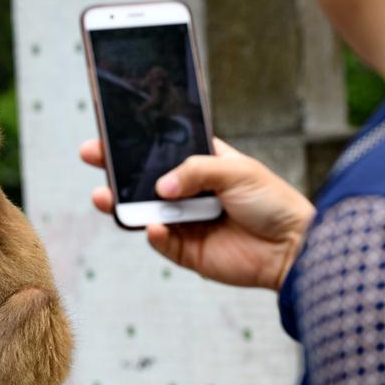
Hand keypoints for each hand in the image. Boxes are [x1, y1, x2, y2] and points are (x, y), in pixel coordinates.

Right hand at [80, 138, 315, 290]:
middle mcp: (190, 193)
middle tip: (91, 156)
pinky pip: (161, 242)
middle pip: (145, 180)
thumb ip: (195, 172)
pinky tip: (152, 226)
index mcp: (203, 166)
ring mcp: (186, 222)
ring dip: (123, 204)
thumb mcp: (236, 171)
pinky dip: (154, 235)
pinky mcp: (186, 251)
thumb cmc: (272, 202)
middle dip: (116, 170)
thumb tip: (160, 187)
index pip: (163, 150)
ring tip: (104, 196)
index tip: (111, 133)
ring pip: (144, 211)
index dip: (137, 143)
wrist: (293, 248)